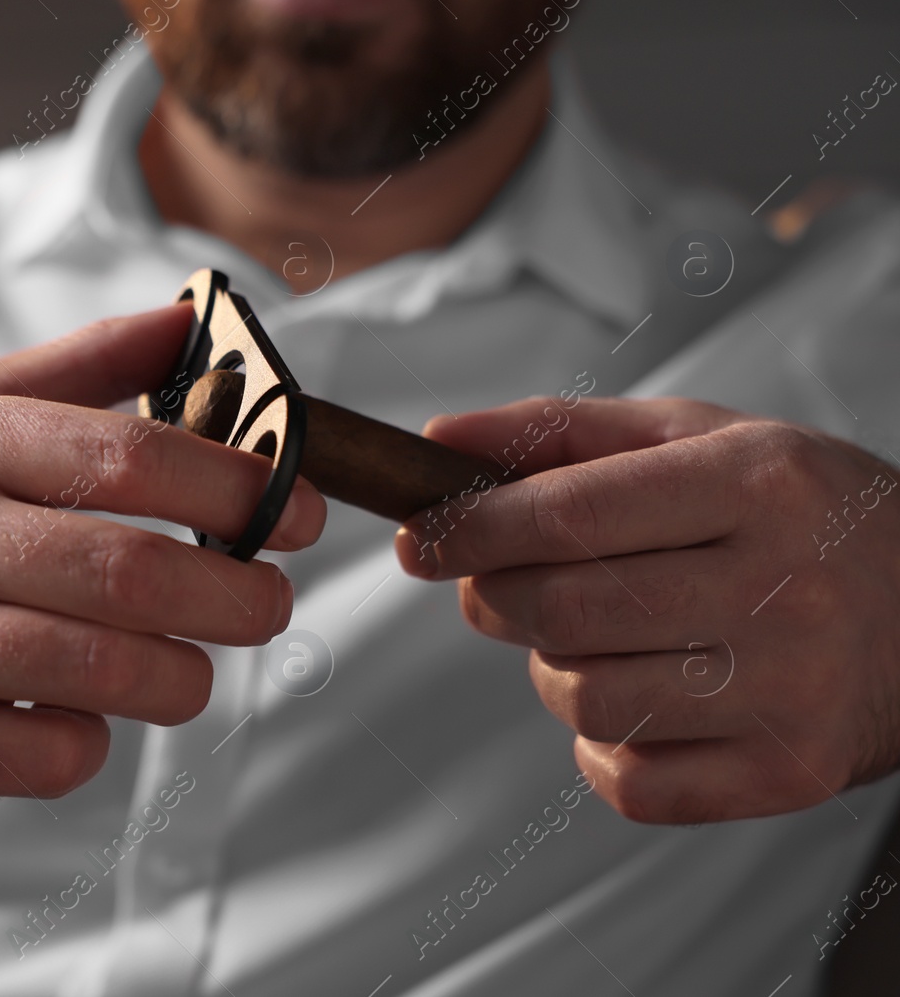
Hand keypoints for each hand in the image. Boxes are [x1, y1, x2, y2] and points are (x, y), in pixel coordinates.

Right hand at [0, 305, 325, 832]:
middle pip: (131, 571)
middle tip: (271, 602)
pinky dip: (92, 742)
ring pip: (107, 672)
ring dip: (183, 677)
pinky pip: (52, 755)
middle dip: (237, 594)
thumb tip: (194, 320)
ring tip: (191, 665)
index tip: (296, 510)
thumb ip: (80, 369)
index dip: (233, 483)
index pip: (124, 453)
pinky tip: (77, 716)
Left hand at [394, 396, 899, 823]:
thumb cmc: (796, 512)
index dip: (472, 530)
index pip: (571, 515)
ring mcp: (796, 691)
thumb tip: (437, 440)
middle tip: (496, 585)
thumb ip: (561, 433)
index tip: (421, 537)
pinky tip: (638, 701)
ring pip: (586, 700)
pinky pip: (631, 782)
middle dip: (495, 598)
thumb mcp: (697, 439)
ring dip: (551, 671)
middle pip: (566, 611)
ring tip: (592, 639)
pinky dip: (602, 746)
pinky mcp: (793, 773)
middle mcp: (788, 589)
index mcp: (758, 485)